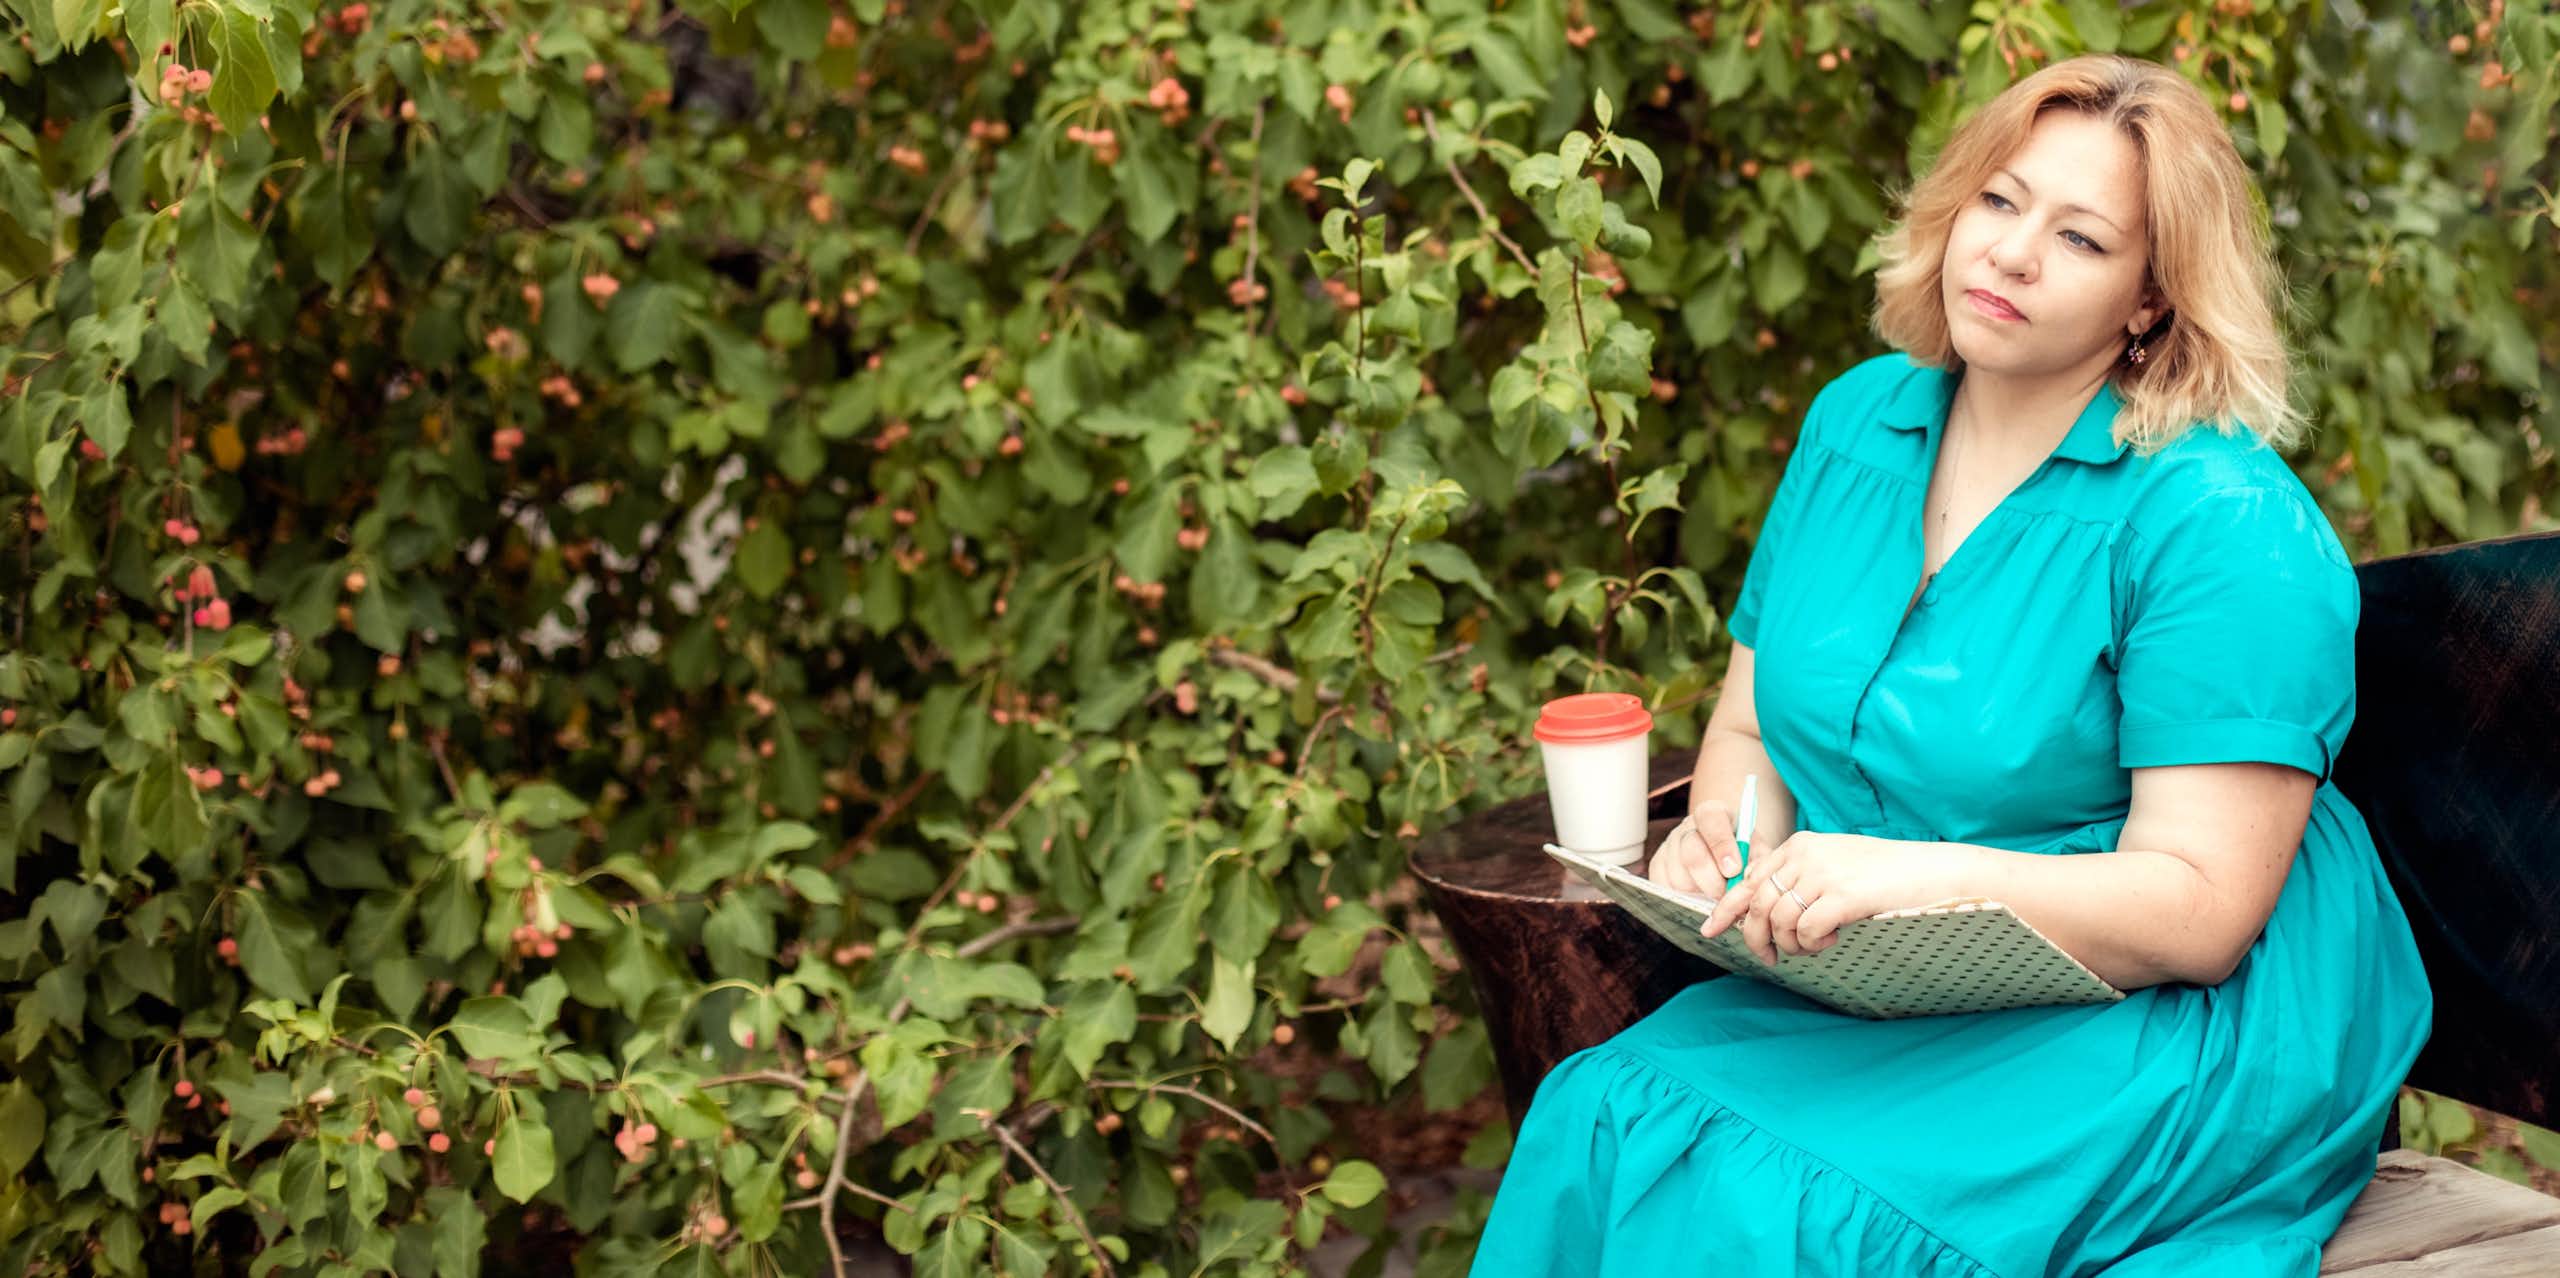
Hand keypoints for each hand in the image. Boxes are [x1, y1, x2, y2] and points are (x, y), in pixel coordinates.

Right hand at [1650, 799, 1748, 899]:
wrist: (1728, 861)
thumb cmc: (1745, 855)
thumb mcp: (1758, 854)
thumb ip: (1758, 862)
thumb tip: (1748, 876)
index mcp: (1714, 814)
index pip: (1710, 818)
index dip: (1721, 844)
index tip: (1734, 870)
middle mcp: (1687, 826)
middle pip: (1691, 851)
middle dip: (1712, 880)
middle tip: (1727, 896)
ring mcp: (1669, 846)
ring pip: (1678, 875)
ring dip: (1699, 893)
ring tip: (1716, 899)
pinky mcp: (1658, 866)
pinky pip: (1665, 887)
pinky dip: (1683, 900)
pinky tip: (1699, 899)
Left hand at [1699, 833, 1977, 966]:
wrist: (1935, 873)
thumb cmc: (1887, 876)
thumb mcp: (1835, 867)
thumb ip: (1800, 881)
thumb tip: (1762, 913)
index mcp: (1800, 845)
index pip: (1748, 880)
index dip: (1726, 909)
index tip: (1709, 930)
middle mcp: (1805, 854)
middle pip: (1757, 904)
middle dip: (1755, 938)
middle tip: (1770, 959)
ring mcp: (1823, 872)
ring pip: (1778, 920)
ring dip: (1791, 945)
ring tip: (1813, 947)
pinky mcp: (1843, 894)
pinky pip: (1806, 929)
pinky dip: (1813, 944)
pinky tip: (1832, 940)